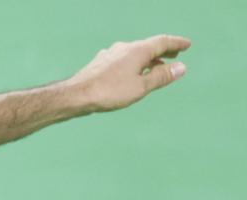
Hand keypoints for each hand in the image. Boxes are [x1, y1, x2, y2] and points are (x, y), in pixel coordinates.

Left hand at [68, 35, 190, 112]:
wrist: (75, 95)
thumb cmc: (109, 92)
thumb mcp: (141, 87)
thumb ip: (161, 76)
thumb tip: (181, 67)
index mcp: (137, 50)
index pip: (162, 42)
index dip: (176, 43)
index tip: (187, 45)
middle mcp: (124, 48)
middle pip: (148, 46)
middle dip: (163, 50)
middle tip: (175, 54)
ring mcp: (110, 54)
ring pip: (134, 53)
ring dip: (148, 59)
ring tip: (157, 66)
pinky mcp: (100, 63)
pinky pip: (123, 59)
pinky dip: (134, 64)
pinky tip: (132, 73)